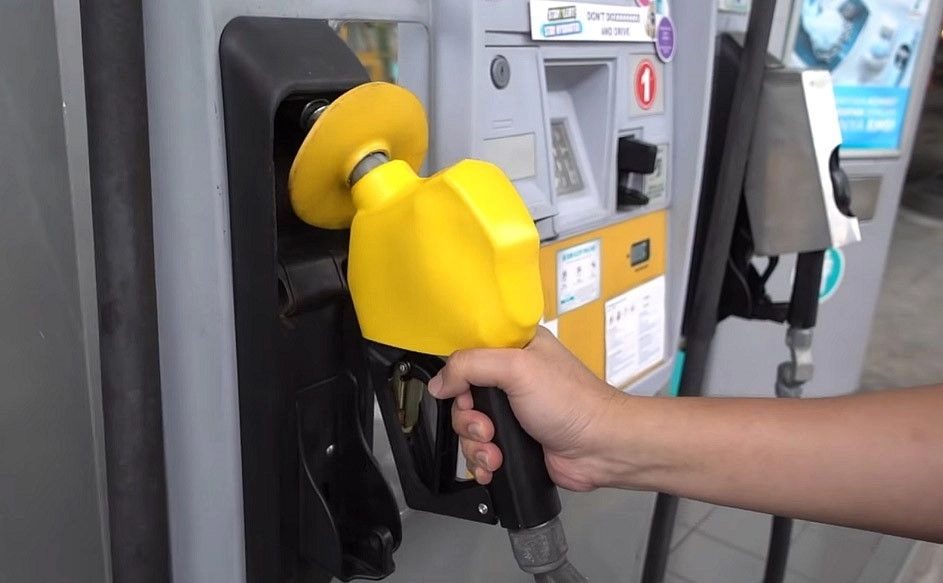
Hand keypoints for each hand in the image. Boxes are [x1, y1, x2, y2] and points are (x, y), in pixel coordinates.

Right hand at [427, 327, 623, 490]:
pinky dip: (482, 461)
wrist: (601, 448)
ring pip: (468, 428)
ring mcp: (513, 412)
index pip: (468, 354)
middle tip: (487, 427)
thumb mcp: (518, 368)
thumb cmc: (573, 403)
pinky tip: (493, 466)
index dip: (458, 376)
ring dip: (475, 444)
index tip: (463, 391)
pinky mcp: (514, 441)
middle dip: (468, 419)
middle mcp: (513, 378)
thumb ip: (471, 366)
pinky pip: (481, 450)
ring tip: (495, 451)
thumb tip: (440, 382)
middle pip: (462, 396)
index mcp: (516, 349)